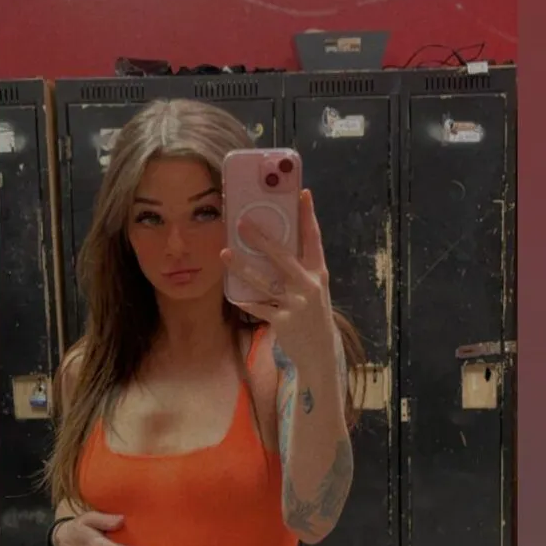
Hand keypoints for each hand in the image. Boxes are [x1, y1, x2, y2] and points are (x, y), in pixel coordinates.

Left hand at [221, 189, 334, 365]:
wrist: (320, 351)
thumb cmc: (312, 314)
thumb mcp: (313, 288)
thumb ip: (299, 268)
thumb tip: (274, 244)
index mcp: (318, 272)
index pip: (314, 239)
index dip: (308, 216)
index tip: (302, 194)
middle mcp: (309, 285)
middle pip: (283, 256)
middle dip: (262, 238)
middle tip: (242, 223)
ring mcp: (296, 304)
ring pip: (264, 281)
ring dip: (242, 267)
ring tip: (225, 253)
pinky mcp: (283, 321)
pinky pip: (258, 307)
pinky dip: (243, 300)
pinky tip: (231, 292)